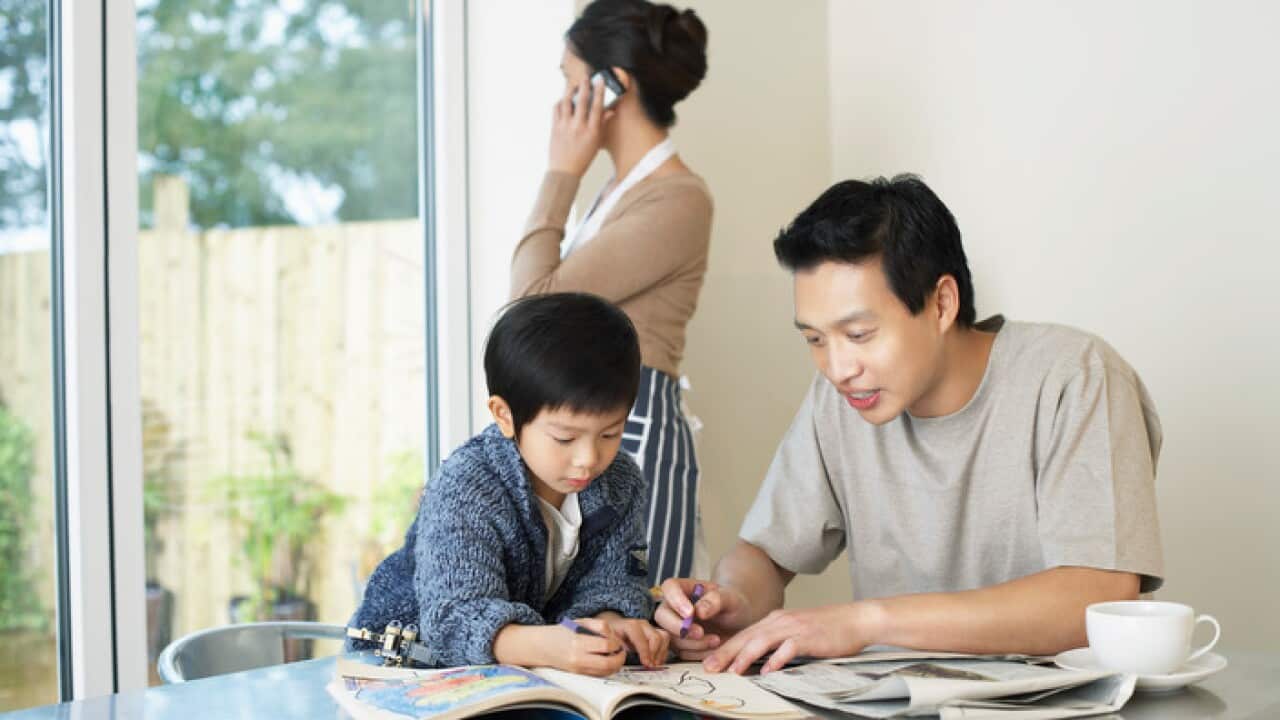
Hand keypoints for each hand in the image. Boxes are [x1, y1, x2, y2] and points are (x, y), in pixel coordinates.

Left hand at [548, 76, 612, 176]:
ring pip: (567, 102)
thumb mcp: (597, 143)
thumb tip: (609, 111)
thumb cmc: (582, 159)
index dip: (599, 91)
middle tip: (586, 77)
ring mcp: (565, 126)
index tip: (600, 80)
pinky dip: (560, 102)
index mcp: (592, 131)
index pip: (597, 106)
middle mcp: (578, 127)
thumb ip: (602, 125)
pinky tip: (564, 100)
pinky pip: (556, 109)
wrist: (564, 171)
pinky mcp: (555, 128)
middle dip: (584, 86)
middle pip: (582, 100)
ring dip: (570, 91)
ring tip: (573, 85)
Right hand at [552, 617, 625, 676]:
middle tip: (621, 650)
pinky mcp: (578, 674)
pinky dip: (607, 669)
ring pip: (605, 672)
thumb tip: (613, 634)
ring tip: (615, 655)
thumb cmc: (561, 631)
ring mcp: (578, 668)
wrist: (541, 646)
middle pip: (608, 663)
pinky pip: (598, 675)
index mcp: (578, 641)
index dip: (616, 642)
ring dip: (615, 664)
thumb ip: (597, 625)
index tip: (616, 639)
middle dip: (619, 657)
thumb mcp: (579, 621)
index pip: (606, 645)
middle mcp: (578, 658)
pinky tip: (607, 661)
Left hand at [600, 616, 670, 667]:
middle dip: (654, 653)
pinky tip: (656, 661)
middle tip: (650, 666)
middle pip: (655, 637)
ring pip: (663, 637)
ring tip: (654, 664)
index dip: (644, 651)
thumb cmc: (613, 636)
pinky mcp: (655, 632)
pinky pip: (665, 641)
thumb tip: (617, 658)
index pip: (639, 636)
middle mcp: (642, 624)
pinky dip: (663, 652)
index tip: (645, 663)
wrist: (616, 627)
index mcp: (629, 625)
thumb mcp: (609, 641)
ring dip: (661, 653)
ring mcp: (650, 628)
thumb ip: (614, 648)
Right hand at [653, 578, 753, 660]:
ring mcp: (675, 627)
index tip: (690, 613)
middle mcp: (675, 607)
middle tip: (700, 632)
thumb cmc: (733, 606)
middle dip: (679, 627)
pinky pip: (682, 653)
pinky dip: (698, 653)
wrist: (739, 625)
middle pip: (661, 616)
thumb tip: (698, 611)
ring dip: (693, 643)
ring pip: (672, 638)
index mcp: (685, 588)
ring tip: (716, 640)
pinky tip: (714, 648)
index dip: (675, 600)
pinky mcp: (680, 646)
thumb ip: (716, 600)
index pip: (670, 587)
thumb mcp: (730, 599)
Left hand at [702, 602, 882, 674]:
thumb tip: (760, 661)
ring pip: (762, 641)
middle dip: (726, 652)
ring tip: (731, 671)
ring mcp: (795, 627)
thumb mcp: (797, 632)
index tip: (709, 661)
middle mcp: (781, 620)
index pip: (745, 634)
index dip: (725, 648)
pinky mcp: (809, 637)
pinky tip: (767, 671)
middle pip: (747, 636)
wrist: (856, 619)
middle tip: (708, 667)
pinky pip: (789, 648)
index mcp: (776, 619)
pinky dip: (777, 659)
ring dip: (744, 656)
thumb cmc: (827, 629)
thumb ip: (778, 641)